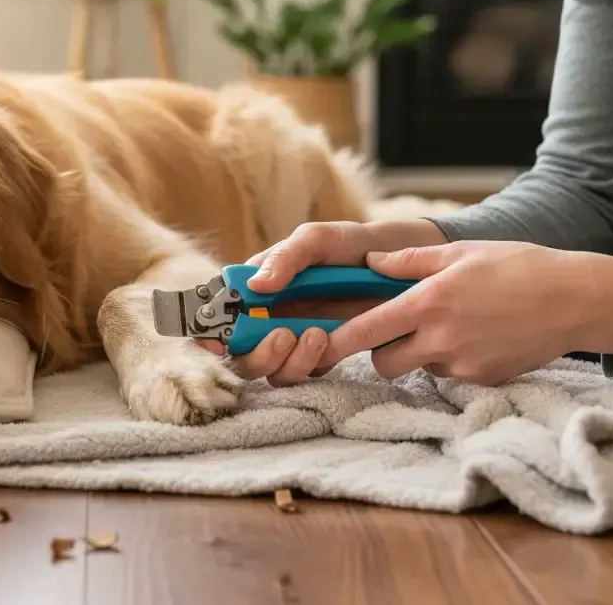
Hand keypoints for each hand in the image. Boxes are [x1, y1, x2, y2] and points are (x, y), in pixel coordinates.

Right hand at [196, 218, 447, 385]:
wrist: (403, 264)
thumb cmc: (353, 244)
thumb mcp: (317, 239)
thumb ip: (285, 258)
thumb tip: (255, 285)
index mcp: (258, 284)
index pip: (220, 311)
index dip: (209, 329)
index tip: (214, 338)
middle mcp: (269, 315)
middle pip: (239, 351)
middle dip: (253, 353)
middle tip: (279, 336)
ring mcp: (294, 337)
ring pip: (269, 369)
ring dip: (283, 361)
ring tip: (314, 336)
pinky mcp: (322, 354)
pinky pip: (303, 373)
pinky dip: (308, 365)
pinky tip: (327, 343)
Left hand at [318, 240, 612, 383]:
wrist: (574, 299)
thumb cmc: (516, 266)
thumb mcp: (459, 253)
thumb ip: (409, 261)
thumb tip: (370, 262)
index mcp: (428, 302)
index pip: (367, 330)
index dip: (336, 340)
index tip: (314, 345)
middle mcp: (440, 338)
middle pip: (384, 362)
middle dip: (379, 352)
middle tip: (394, 329)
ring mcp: (462, 364)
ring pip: (418, 368)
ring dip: (418, 354)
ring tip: (446, 325)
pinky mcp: (483, 379)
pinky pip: (449, 374)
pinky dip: (450, 360)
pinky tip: (473, 335)